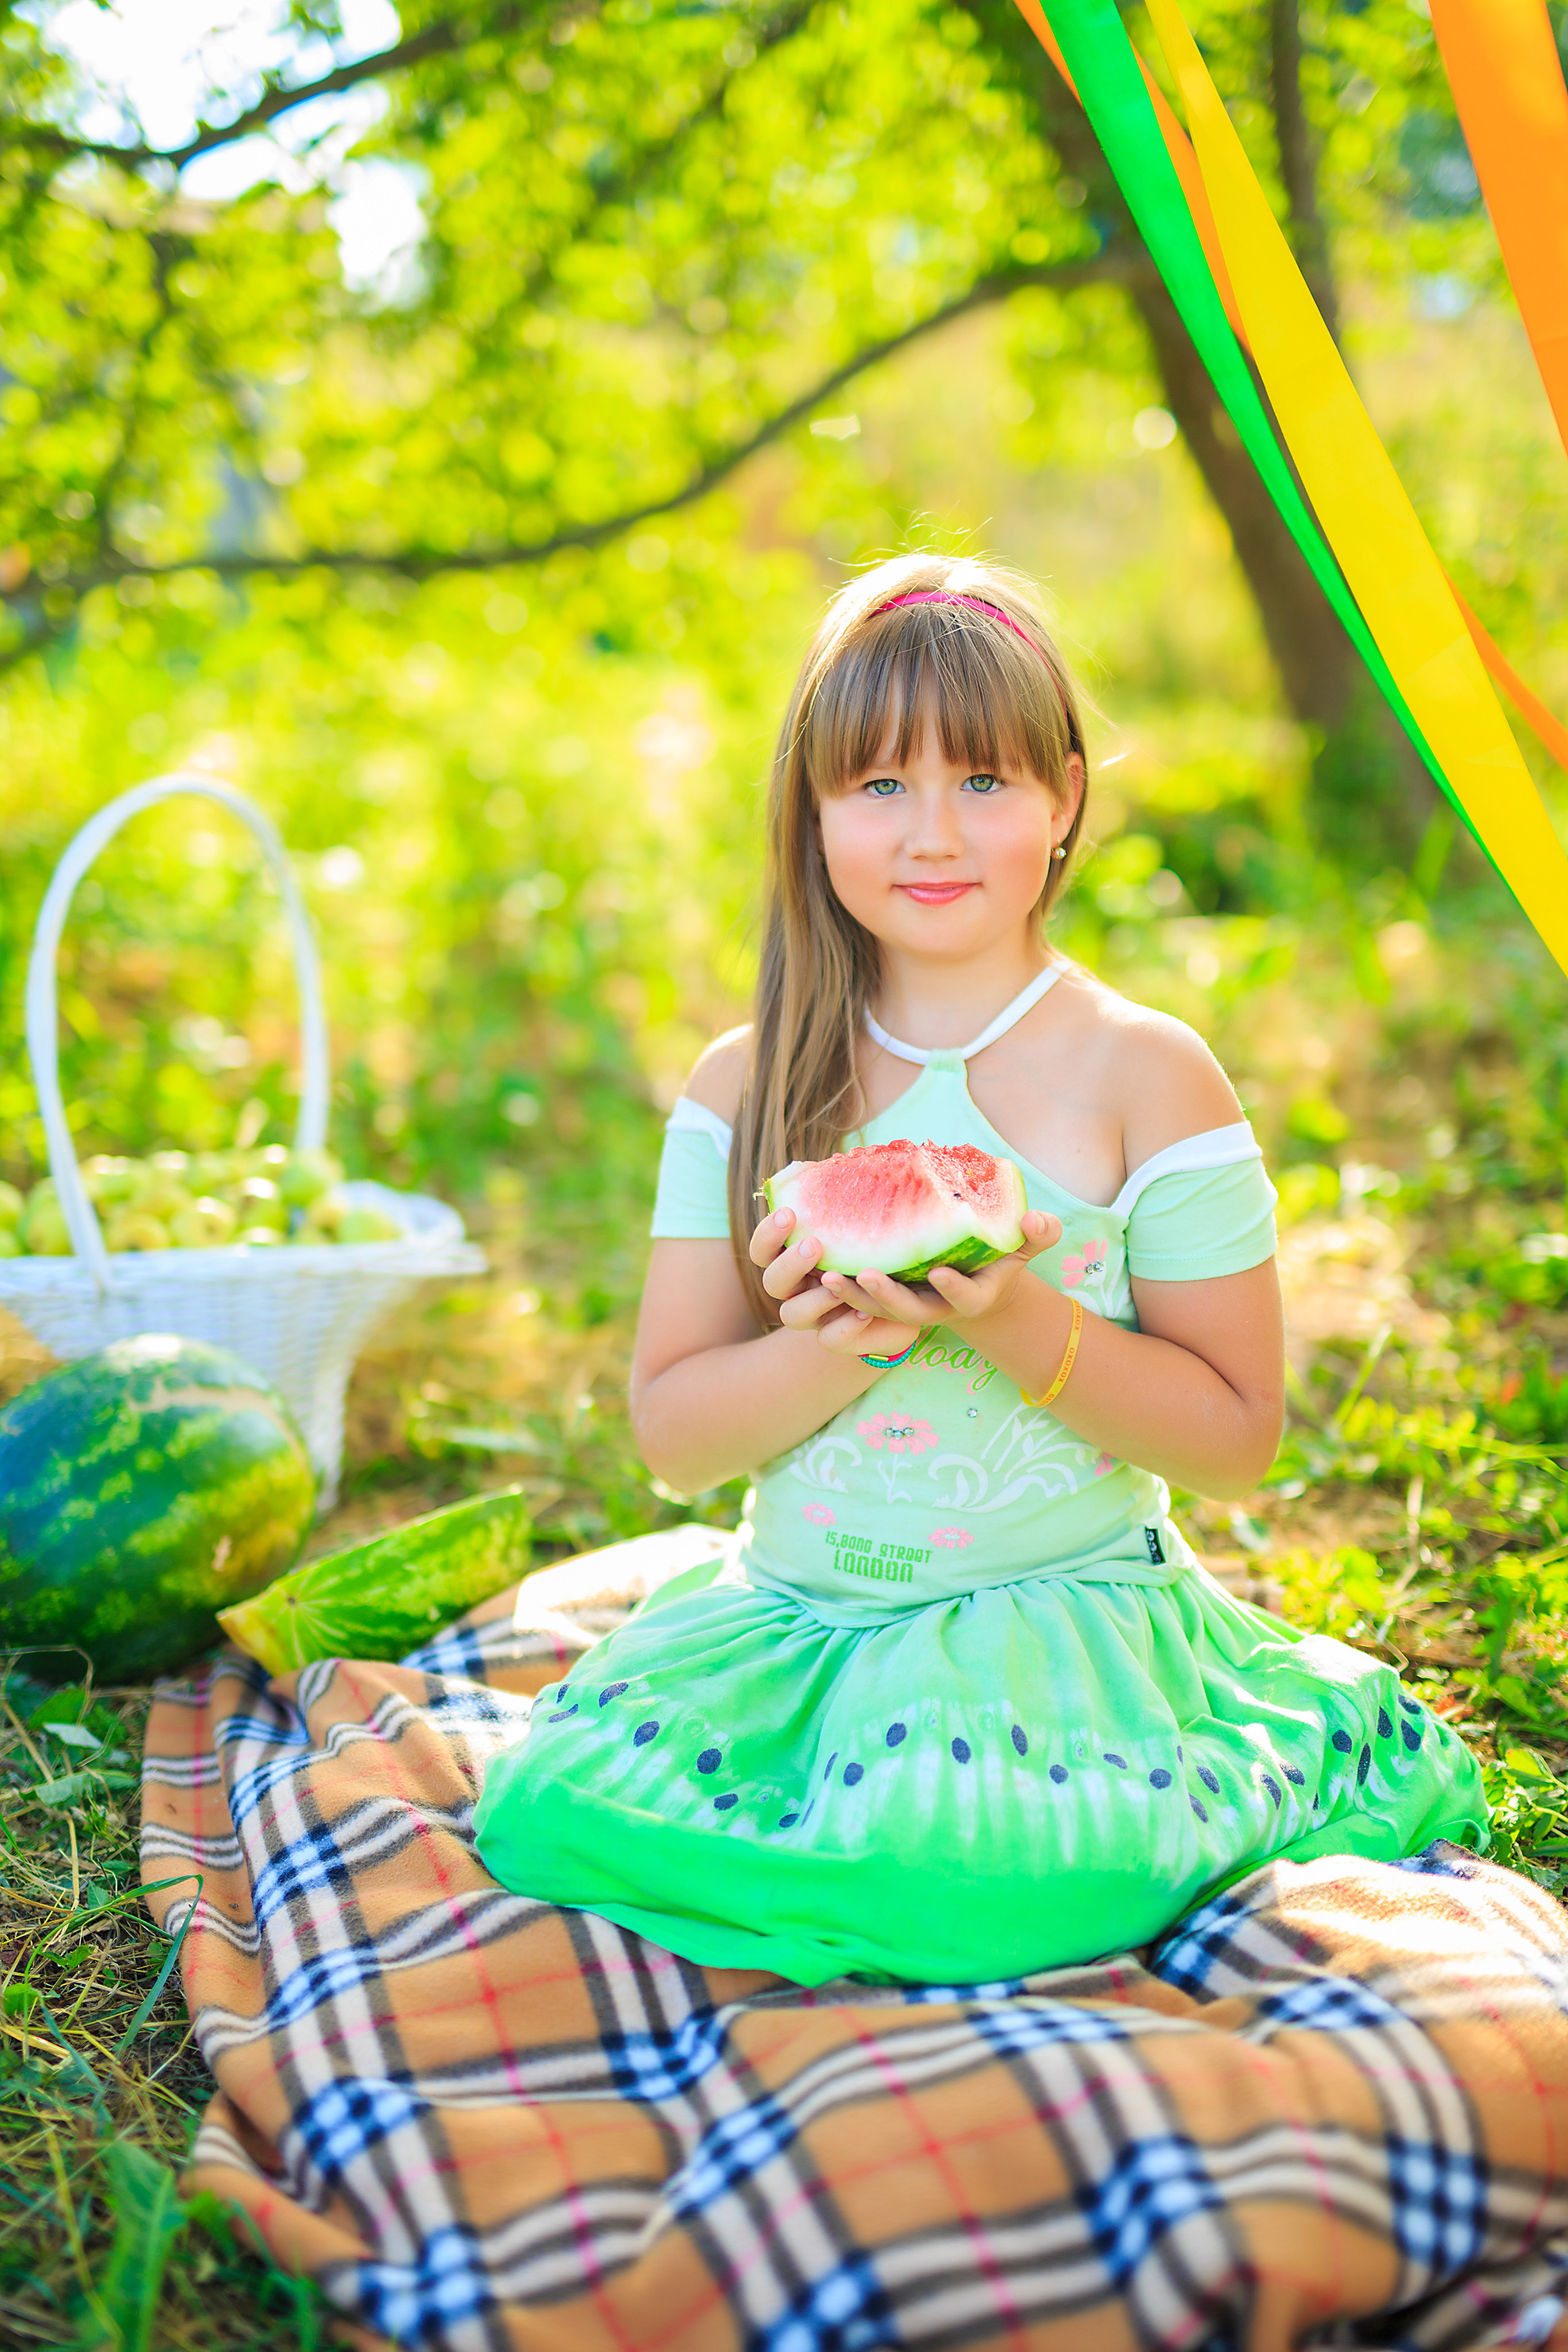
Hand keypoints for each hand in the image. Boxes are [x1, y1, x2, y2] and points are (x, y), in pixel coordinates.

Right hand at [749, 1205, 924, 1361]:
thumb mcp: (861, 1227)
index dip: (768, 1234)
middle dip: (789, 1263)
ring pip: (792, 1315)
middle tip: (815, 1245)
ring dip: (814, 1298)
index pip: (762, 1250)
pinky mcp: (837, 1338)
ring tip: (838, 1281)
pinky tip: (865, 1312)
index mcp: (792, 1261)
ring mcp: (814, 1317)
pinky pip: (829, 1340)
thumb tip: (836, 1161)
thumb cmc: (874, 1253)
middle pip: (770, 1282)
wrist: (905, 1298)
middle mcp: (796, 1290)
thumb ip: (843, 1203)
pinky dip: (845, 1326)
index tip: (788, 1213)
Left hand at [814, 1208, 1062, 1332]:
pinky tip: (817, 1269)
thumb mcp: (1021, 1249)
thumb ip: (1036, 1236)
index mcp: (969, 1298)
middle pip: (907, 1312)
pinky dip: (840, 1289)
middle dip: (886, 1297)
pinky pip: (858, 1302)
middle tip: (865, 1275)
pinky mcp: (884, 1301)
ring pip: (875, 1311)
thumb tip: (1040, 1218)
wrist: (975, 1285)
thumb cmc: (998, 1262)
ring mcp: (906, 1307)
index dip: (953, 1288)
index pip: (963, 1298)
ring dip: (851, 1296)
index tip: (939, 1271)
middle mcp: (934, 1309)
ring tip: (828, 1275)